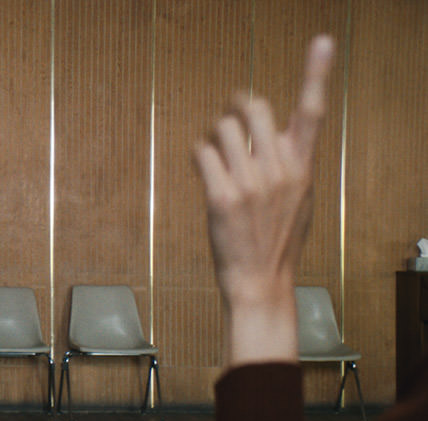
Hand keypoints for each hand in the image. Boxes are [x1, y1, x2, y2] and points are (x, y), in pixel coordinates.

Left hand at [194, 35, 334, 365]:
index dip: (317, 73)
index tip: (322, 40)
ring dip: (213, 134)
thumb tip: (267, 134)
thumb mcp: (300, 198)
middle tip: (230, 118)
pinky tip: (202, 168)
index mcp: (303, 167)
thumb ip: (289, 162)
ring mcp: (250, 183)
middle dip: (237, 107)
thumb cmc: (276, 240)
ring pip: (223, 127)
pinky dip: (197, 154)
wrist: (260, 281)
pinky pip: (202, 152)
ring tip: (216, 155)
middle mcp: (280, 170)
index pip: (313, 112)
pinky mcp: (221, 196)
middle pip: (255, 108)